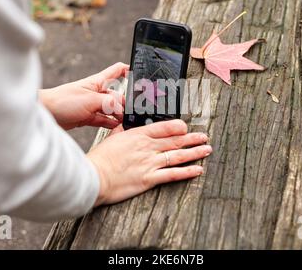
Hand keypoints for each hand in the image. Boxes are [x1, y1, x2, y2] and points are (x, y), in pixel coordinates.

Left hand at [39, 63, 127, 129]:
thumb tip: (121, 108)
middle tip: (132, 113)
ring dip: (118, 116)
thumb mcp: (90, 100)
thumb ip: (108, 103)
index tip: (139, 74)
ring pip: (111, 109)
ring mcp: (92, 105)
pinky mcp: (87, 117)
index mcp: (97, 82)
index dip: (128, 70)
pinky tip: (116, 128)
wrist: (44, 114)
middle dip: (125, 103)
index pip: (116, 71)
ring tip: (126, 122)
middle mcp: (96, 93)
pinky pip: (104, 120)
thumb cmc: (61, 101)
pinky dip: (110, 123)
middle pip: (117, 95)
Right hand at [88, 119, 211, 206]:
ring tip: (206, 149)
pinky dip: (187, 172)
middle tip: (204, 137)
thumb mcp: (111, 138)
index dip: (179, 126)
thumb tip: (126, 123)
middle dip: (193, 138)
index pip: (165, 127)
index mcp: (138, 135)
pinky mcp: (149, 179)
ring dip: (195, 152)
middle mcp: (147, 147)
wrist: (94, 177)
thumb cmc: (100, 159)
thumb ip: (122, 130)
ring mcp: (150, 163)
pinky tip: (198, 170)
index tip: (187, 126)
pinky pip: (173, 174)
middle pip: (175, 141)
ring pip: (178, 156)